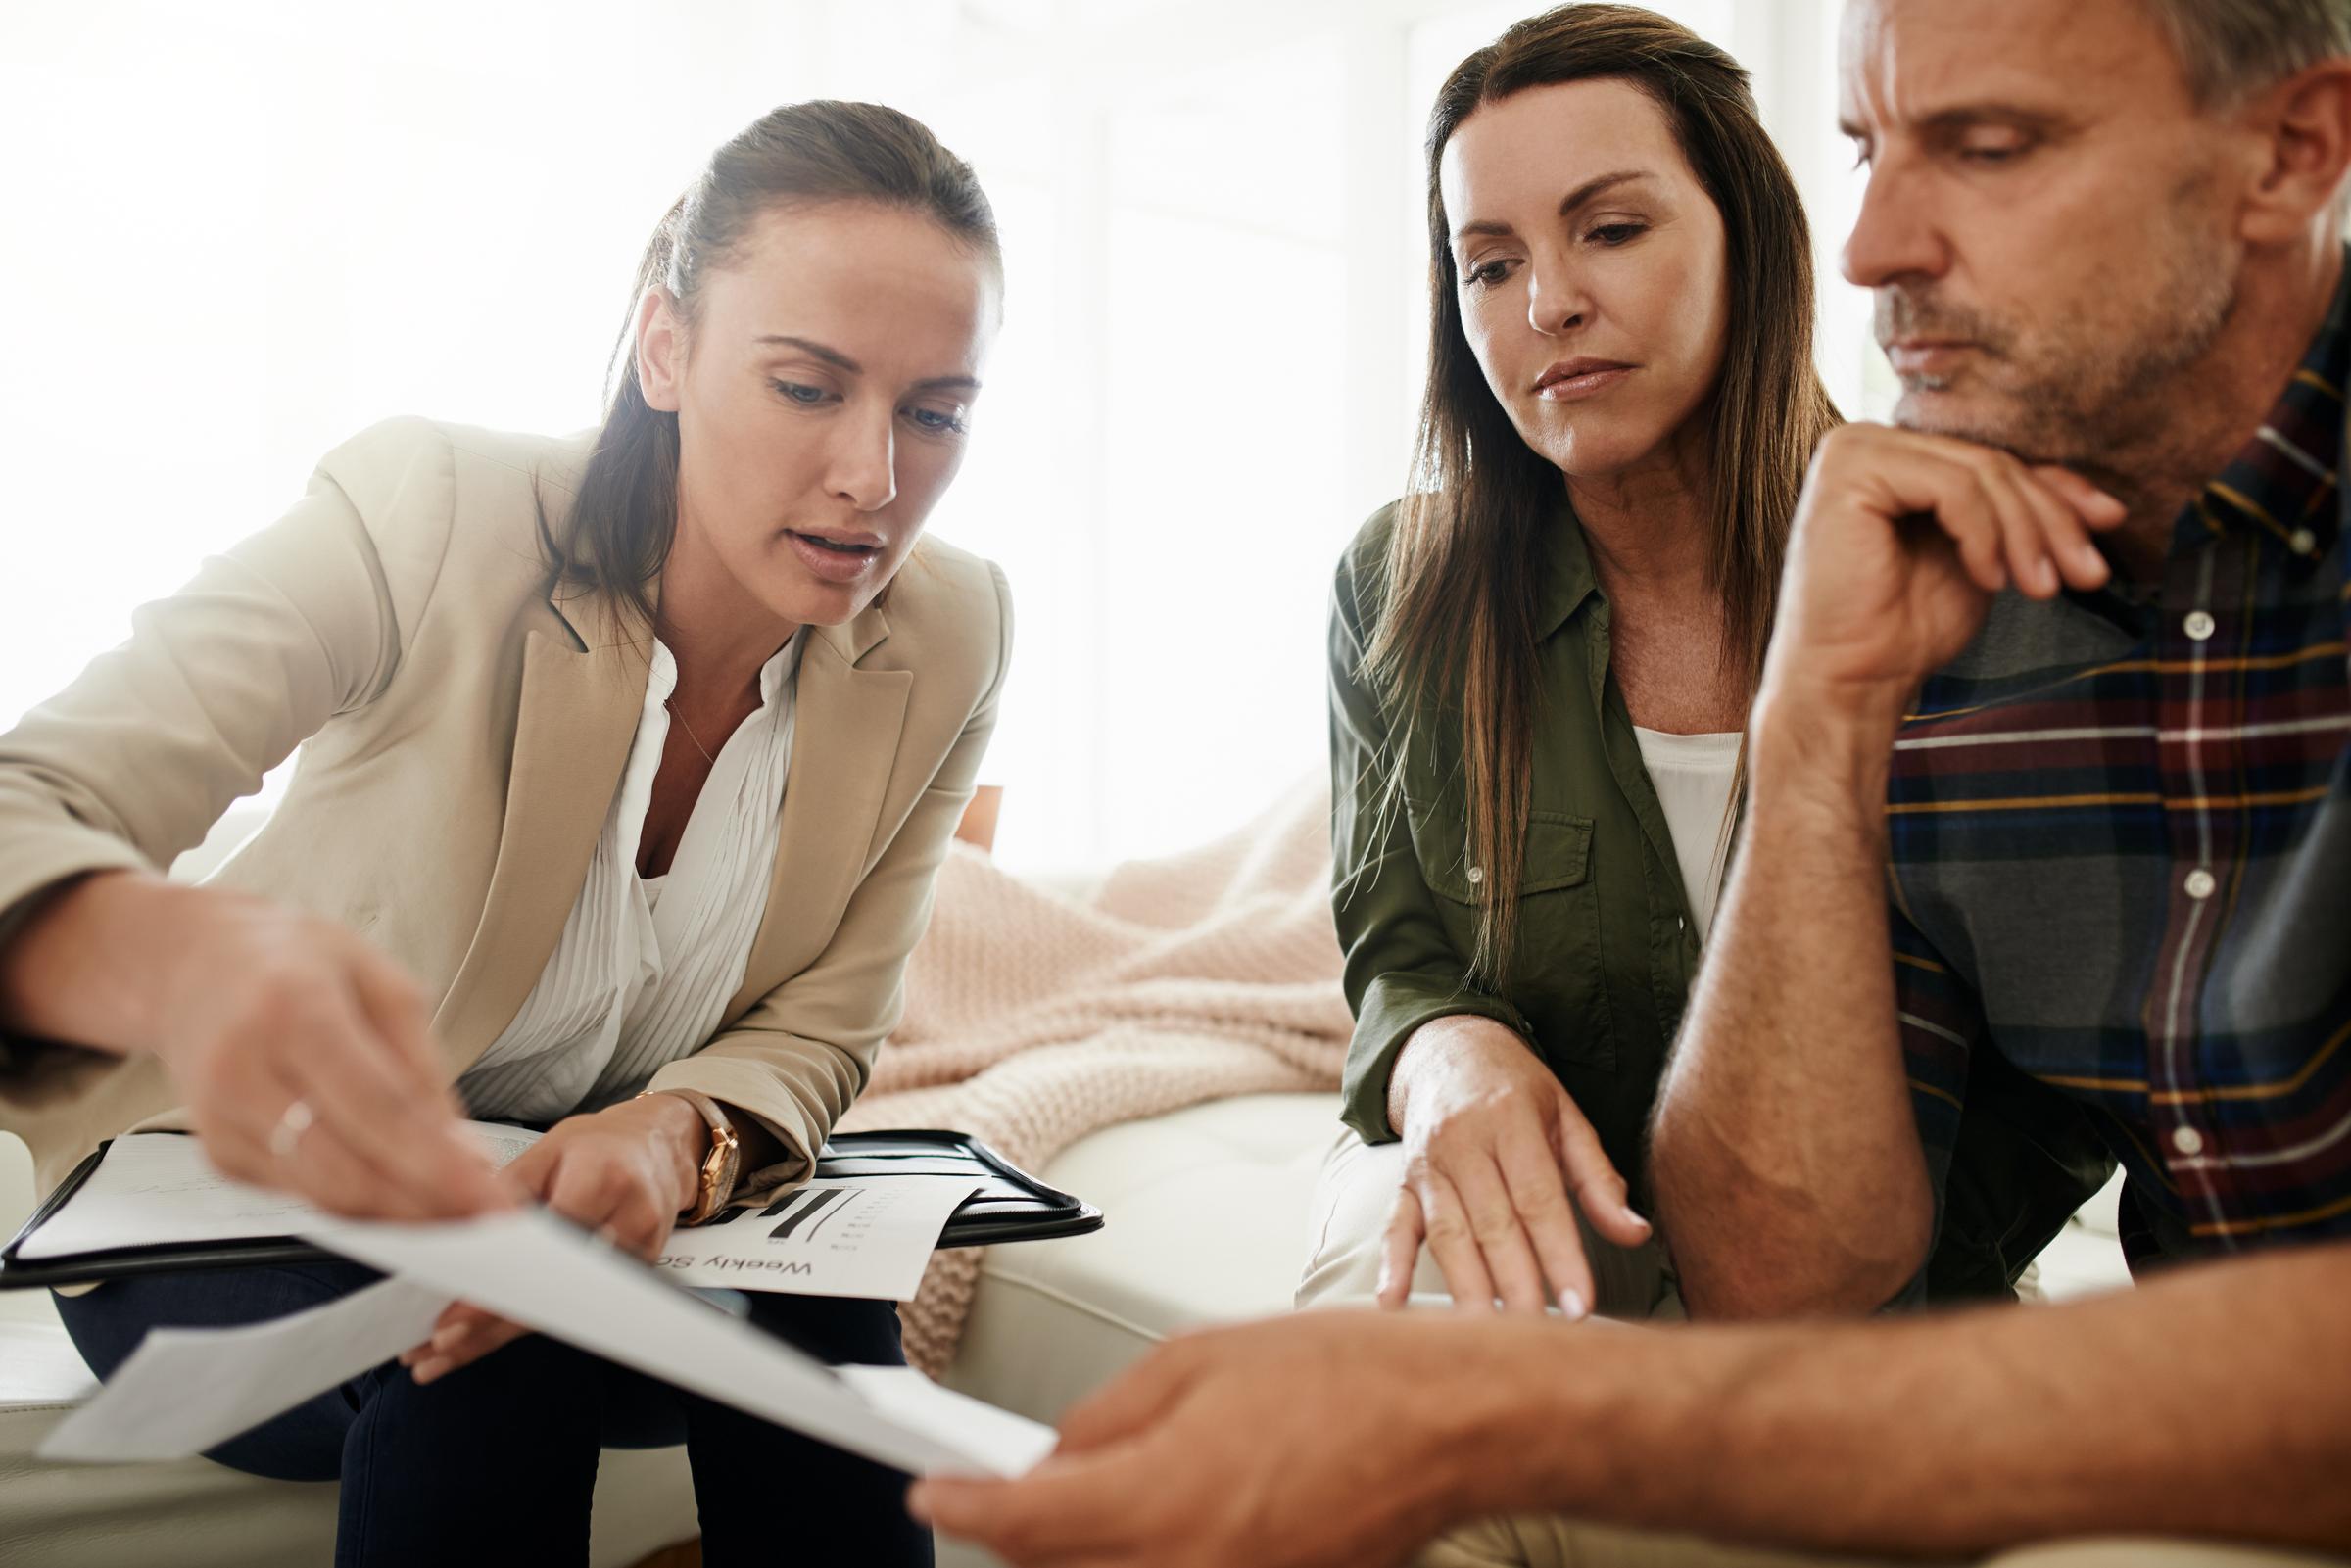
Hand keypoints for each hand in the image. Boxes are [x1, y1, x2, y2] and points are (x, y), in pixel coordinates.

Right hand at [85, 875, 507, 1220]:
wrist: (194, 968)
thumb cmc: (294, 964)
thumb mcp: (380, 981)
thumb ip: (423, 1067)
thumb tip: (463, 1151)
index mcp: (292, 1009)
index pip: (376, 1107)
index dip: (438, 1164)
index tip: (489, 1199)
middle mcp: (243, 1070)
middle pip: (346, 1167)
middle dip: (425, 1203)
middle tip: (485, 1218)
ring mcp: (221, 1119)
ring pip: (324, 1193)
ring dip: (397, 1212)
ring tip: (456, 1209)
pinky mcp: (218, 1153)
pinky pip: (302, 1194)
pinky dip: (359, 1200)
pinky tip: (399, 1191)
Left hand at [401, 1091, 705, 1382]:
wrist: (663, 1145)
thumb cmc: (601, 1144)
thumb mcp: (547, 1149)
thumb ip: (504, 1193)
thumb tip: (456, 1236)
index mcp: (602, 1179)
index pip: (544, 1249)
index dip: (497, 1287)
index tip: (452, 1316)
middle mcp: (630, 1219)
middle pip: (553, 1291)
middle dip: (489, 1327)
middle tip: (436, 1347)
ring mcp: (641, 1252)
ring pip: (562, 1309)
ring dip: (500, 1334)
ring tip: (448, 1351)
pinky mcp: (638, 1274)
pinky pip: (576, 1308)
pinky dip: (531, 1320)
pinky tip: (490, 1335)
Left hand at [912, 1311, 1542, 1567]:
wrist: (1449, 1425)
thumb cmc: (1346, 1377)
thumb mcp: (1198, 1359)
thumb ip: (1108, 1416)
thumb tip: (1056, 1453)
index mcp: (1161, 1500)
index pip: (1021, 1522)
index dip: (962, 1502)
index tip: (929, 1485)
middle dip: (1016, 1530)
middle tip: (997, 1481)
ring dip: (1076, 1551)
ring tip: (1083, 1493)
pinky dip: (1140, 1560)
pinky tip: (1151, 1515)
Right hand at [1383, 1015, 1649, 1316]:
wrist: (1446, 1048)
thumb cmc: (1517, 1089)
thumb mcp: (1567, 1117)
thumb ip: (1599, 1179)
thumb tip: (1636, 1234)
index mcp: (1511, 1121)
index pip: (1539, 1199)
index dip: (1560, 1254)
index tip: (1582, 1304)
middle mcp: (1463, 1143)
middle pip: (1493, 1224)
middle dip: (1518, 1283)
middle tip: (1540, 1335)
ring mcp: (1427, 1165)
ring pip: (1448, 1235)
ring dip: (1467, 1288)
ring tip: (1486, 1336)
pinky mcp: (1402, 1183)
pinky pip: (1395, 1228)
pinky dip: (1391, 1267)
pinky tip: (1392, 1306)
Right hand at [1764, 424, 2124, 726]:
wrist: (1849, 680)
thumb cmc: (1902, 630)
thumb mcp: (1983, 558)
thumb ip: (2020, 518)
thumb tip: (2108, 506)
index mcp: (1892, 457)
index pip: (1992, 458)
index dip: (2057, 491)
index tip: (2110, 523)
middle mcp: (1866, 441)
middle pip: (1991, 462)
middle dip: (2050, 520)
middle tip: (2087, 573)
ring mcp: (1853, 450)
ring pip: (1980, 472)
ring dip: (2026, 533)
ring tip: (2043, 589)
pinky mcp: (1851, 470)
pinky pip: (1953, 487)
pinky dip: (1984, 534)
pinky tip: (1990, 580)